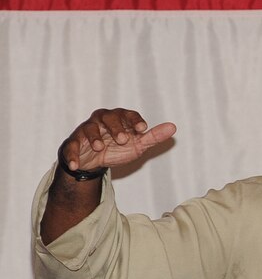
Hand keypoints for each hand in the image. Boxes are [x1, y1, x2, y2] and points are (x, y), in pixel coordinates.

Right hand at [61, 108, 176, 171]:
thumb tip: (173, 127)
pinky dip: (73, 155)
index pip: (128, 114)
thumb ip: (153, 136)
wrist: (96, 161)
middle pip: (108, 117)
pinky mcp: (73, 143)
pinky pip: (71, 147)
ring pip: (88, 128)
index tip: (142, 129)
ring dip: (94, 137)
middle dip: (115, 127)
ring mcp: (86, 130)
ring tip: (100, 147)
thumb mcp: (138, 144)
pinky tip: (76, 164)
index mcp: (119, 118)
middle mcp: (102, 120)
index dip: (135, 120)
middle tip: (123, 139)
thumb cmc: (118, 148)